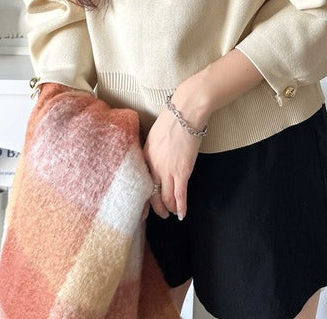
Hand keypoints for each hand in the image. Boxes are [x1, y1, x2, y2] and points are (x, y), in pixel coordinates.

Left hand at [142, 77, 210, 220]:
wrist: (185, 112)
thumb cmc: (172, 118)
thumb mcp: (154, 135)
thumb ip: (153, 149)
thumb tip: (156, 157)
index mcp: (145, 155)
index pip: (141, 182)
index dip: (142, 197)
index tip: (141, 208)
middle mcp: (153, 166)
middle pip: (152, 193)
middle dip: (155, 207)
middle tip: (159, 214)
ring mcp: (168, 170)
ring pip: (166, 197)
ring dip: (168, 208)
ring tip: (171, 214)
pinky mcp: (182, 171)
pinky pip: (180, 195)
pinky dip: (181, 207)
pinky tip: (181, 214)